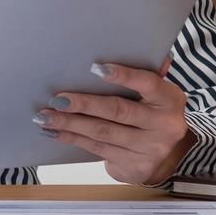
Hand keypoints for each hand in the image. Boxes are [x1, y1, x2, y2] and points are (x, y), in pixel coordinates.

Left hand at [35, 57, 195, 186]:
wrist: (171, 158)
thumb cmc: (154, 114)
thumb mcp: (159, 95)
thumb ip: (147, 74)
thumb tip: (139, 48)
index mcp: (169, 100)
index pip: (147, 83)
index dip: (123, 76)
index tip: (95, 68)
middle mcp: (163, 125)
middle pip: (118, 111)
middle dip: (84, 105)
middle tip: (57, 99)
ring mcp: (149, 149)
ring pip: (102, 133)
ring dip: (69, 123)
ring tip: (44, 116)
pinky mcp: (134, 166)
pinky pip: (97, 149)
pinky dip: (72, 138)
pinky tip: (54, 132)